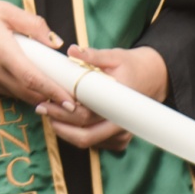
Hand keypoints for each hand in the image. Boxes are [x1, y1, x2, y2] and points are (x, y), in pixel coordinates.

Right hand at [0, 0, 73, 107]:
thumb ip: (31, 24)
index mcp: (1, 50)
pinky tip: (32, 82)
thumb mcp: (1, 8)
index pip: (33, 78)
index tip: (72, 101)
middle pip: (29, 93)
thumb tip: (55, 41)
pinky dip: (22, 90)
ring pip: (18, 94)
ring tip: (58, 93)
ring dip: (38, 96)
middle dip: (53, 100)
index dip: (54, 92)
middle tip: (75, 100)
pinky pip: (6, 91)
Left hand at [39, 45, 168, 151]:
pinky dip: (77, 133)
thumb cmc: (131, 66)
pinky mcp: (119, 140)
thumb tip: (72, 50)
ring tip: (49, 114)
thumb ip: (93, 55)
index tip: (45, 102)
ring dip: (66, 131)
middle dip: (59, 125)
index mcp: (119, 103)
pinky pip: (94, 143)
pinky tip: (65, 120)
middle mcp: (122, 123)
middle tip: (41, 109)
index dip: (62, 112)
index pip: (86, 115)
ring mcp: (121, 135)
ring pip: (88, 141)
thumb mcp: (115, 56)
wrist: (153, 78)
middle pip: (84, 135)